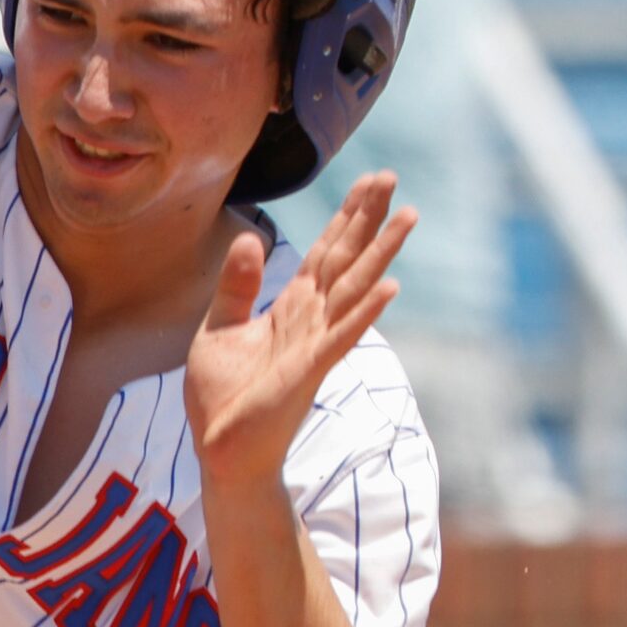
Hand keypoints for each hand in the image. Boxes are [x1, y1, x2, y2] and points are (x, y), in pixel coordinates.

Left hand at [184, 171, 415, 490]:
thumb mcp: (218, 331)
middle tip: (391, 177)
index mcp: (290, 310)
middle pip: (345, 260)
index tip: (368, 182)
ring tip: (409, 215)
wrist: (220, 449)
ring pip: (354, 290)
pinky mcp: (309, 371)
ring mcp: (315, 345)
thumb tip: (249, 237)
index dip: (345, 218)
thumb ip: (237, 287)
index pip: (323, 254)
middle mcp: (310, 321)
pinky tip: (390, 286)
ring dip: (381, 254)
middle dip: (367, 220)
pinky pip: (342, 336)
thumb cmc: (221, 398)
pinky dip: (365, 311)